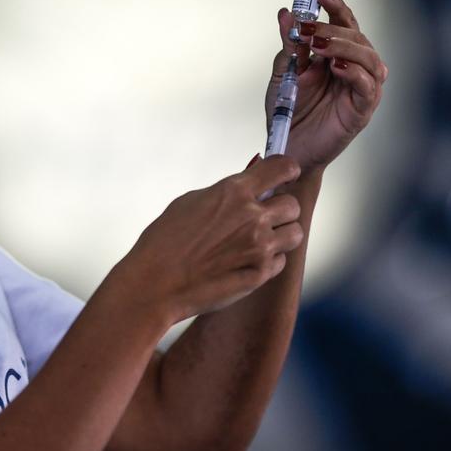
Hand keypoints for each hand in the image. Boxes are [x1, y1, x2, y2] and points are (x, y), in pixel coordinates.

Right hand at [113, 156, 304, 325]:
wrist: (155, 283)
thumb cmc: (164, 241)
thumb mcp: (191, 202)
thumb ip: (226, 192)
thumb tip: (248, 185)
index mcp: (234, 191)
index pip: (283, 167)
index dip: (286, 170)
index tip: (284, 176)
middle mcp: (252, 216)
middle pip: (293, 204)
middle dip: (281, 208)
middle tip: (265, 216)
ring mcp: (259, 247)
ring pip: (295, 233)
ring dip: (281, 234)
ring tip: (259, 240)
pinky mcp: (260, 274)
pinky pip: (280, 261)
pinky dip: (269, 260)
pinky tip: (246, 261)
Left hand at [265, 0, 386, 173]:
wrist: (286, 148)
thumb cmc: (288, 111)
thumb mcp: (283, 73)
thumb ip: (289, 45)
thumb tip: (286, 13)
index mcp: (336, 55)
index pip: (342, 23)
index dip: (335, 5)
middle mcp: (354, 67)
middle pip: (357, 37)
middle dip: (333, 27)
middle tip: (308, 26)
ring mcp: (361, 88)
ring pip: (369, 58)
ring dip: (344, 46)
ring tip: (319, 44)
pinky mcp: (362, 110)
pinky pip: (368, 87)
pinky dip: (355, 73)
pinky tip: (337, 67)